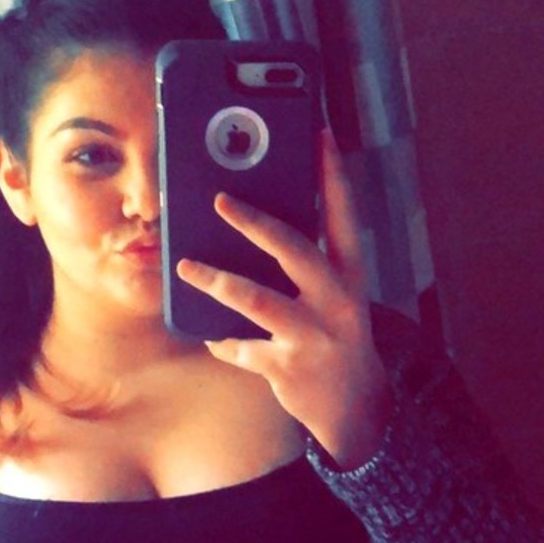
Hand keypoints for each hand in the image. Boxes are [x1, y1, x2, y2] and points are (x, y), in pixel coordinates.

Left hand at [176, 131, 393, 468]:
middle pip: (294, 251)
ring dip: (218, 281)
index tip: (319, 133)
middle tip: (219, 200)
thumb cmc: (337, 337)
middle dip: (255, 222)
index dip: (332, 173)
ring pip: (258, 300)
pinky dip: (224, 342)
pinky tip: (211, 336)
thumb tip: (257, 223)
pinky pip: (242, 348)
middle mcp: (336, 301)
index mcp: (351, 275)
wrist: (358, 409)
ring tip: (185, 266)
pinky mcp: (288, 368)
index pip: (344, 214)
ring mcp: (312, 336)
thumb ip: (308, 263)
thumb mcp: (336, 296)